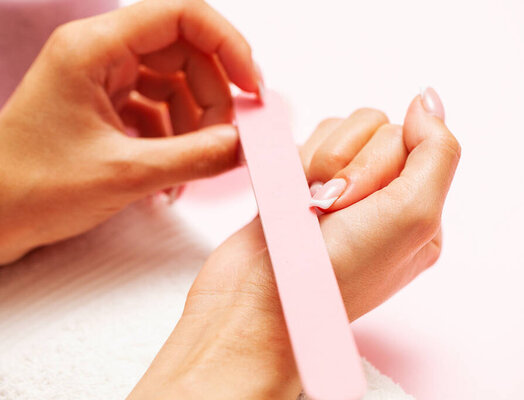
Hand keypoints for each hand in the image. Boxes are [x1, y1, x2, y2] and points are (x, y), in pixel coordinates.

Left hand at [0, 0, 261, 263]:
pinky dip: (177, 140)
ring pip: (177, 85)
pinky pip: (160, 111)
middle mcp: (101, 53)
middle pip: (186, 55)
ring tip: (196, 168)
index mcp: (95, 47)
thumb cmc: (31, 187)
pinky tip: (174, 176)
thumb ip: (196, 157)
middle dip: (215, 100)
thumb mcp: (125, 174)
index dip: (228, 45)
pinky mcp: (106, 106)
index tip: (252, 88)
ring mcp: (103, 80)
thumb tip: (246, 146)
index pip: (182, 14)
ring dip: (197, 126)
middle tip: (228, 142)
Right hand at [128, 88, 460, 398]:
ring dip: (317, 163)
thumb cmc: (336, 272)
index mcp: (417, 212)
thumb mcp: (413, 215)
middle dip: (346, 164)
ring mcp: (337, 192)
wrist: (257, 302)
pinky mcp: (299, 185)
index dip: (381, 159)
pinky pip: (304, 141)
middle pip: (375, 129)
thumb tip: (427, 99)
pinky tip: (289, 199)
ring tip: (307, 206)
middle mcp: (381, 200)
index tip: (359, 201)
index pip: (414, 140)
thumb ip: (436, 151)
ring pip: (337, 130)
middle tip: (330, 207)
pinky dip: (294, 164)